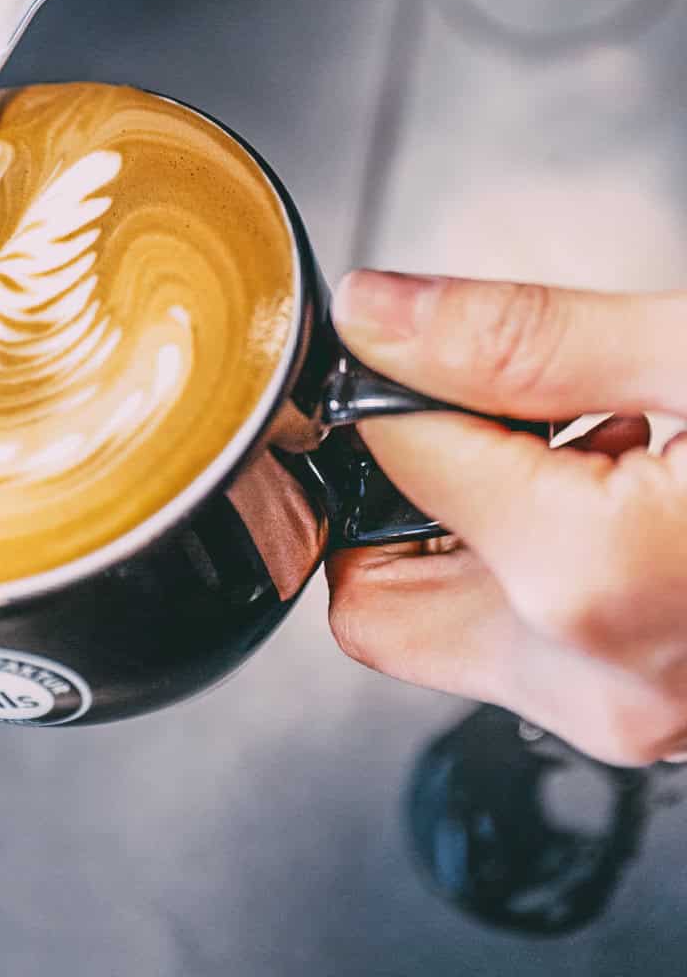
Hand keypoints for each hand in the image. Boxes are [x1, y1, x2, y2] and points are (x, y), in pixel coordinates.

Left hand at [328, 272, 686, 765]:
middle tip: (503, 404)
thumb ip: (524, 335)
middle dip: (403, 485)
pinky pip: (533, 643)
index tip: (429, 335)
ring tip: (596, 442)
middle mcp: (594, 683)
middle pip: (375, 589)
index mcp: (585, 580)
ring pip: (447, 621)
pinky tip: (631, 488)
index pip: (383, 457)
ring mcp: (630, 715)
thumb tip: (372, 313)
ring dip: (481, 522)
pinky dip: (545, 561)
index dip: (392, 377)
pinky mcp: (655, 714)